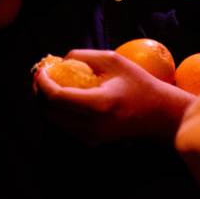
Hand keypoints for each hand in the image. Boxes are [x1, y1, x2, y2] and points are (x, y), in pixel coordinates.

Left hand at [34, 49, 196, 145]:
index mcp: (98, 105)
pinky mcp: (91, 141)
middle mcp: (91, 126)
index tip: (41, 69)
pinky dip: (59, 110)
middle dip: (40, 92)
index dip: (42, 82)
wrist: (159, 114)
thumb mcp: (113, 60)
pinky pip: (65, 125)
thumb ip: (83, 57)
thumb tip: (59, 62)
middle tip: (43, 75)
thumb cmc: (139, 83)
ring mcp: (90, 137)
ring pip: (54, 120)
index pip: (56, 97)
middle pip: (49, 111)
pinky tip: (66, 96)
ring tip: (53, 84)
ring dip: (48, 102)